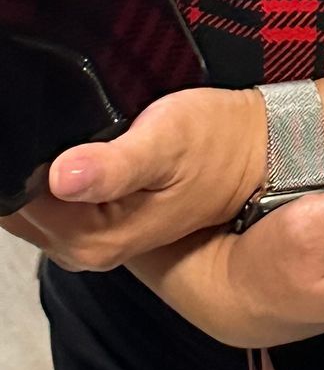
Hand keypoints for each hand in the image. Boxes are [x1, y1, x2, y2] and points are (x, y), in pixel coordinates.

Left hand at [2, 85, 267, 269]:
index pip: (18, 204)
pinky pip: (51, 204)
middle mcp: (87, 249)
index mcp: (96, 238)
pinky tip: (71, 150)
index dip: (17, 163)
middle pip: (19, 209)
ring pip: (32, 206)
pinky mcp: (100, 225)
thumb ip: (114, 165)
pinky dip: (49, 177)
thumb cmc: (217, 143)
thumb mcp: (169, 141)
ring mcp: (93, 240)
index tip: (28, 123)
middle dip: (24, 166)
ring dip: (36, 170)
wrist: (254, 153)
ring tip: (68, 130)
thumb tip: (62, 177)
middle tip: (48, 120)